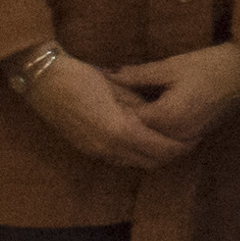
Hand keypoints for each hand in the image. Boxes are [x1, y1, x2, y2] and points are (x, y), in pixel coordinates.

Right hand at [18, 52, 182, 172]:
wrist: (43, 81)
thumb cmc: (80, 77)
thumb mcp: (117, 87)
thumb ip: (139, 105)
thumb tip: (159, 115)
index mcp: (119, 131)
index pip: (160, 149)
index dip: (181, 146)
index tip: (196, 135)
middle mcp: (108, 149)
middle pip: (150, 163)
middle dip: (171, 154)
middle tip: (187, 140)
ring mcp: (95, 152)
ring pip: (134, 163)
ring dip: (153, 156)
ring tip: (169, 140)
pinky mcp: (87, 150)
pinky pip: (119, 159)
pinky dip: (135, 154)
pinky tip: (144, 140)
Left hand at [107, 41, 239, 148]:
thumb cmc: (209, 65)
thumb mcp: (171, 66)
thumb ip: (138, 75)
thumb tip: (109, 75)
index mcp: (167, 117)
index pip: (128, 119)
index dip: (111, 105)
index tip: (98, 94)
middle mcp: (175, 135)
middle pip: (138, 136)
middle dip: (121, 121)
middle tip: (103, 107)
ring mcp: (186, 139)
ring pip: (151, 144)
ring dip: (136, 131)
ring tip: (120, 114)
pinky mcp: (193, 137)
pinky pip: (165, 143)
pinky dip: (151, 134)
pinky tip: (142, 120)